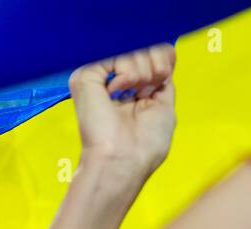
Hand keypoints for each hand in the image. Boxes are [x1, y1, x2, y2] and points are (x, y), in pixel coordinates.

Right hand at [69, 44, 176, 185]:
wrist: (124, 161)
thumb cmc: (145, 146)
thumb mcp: (165, 106)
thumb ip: (163, 78)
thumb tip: (164, 53)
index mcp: (132, 88)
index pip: (149, 52)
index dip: (162, 57)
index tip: (163, 76)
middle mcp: (114, 79)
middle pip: (142, 45)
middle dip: (155, 64)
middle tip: (148, 89)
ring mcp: (99, 76)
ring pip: (129, 47)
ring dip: (143, 71)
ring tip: (134, 94)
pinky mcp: (85, 76)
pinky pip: (113, 53)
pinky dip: (126, 72)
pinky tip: (118, 91)